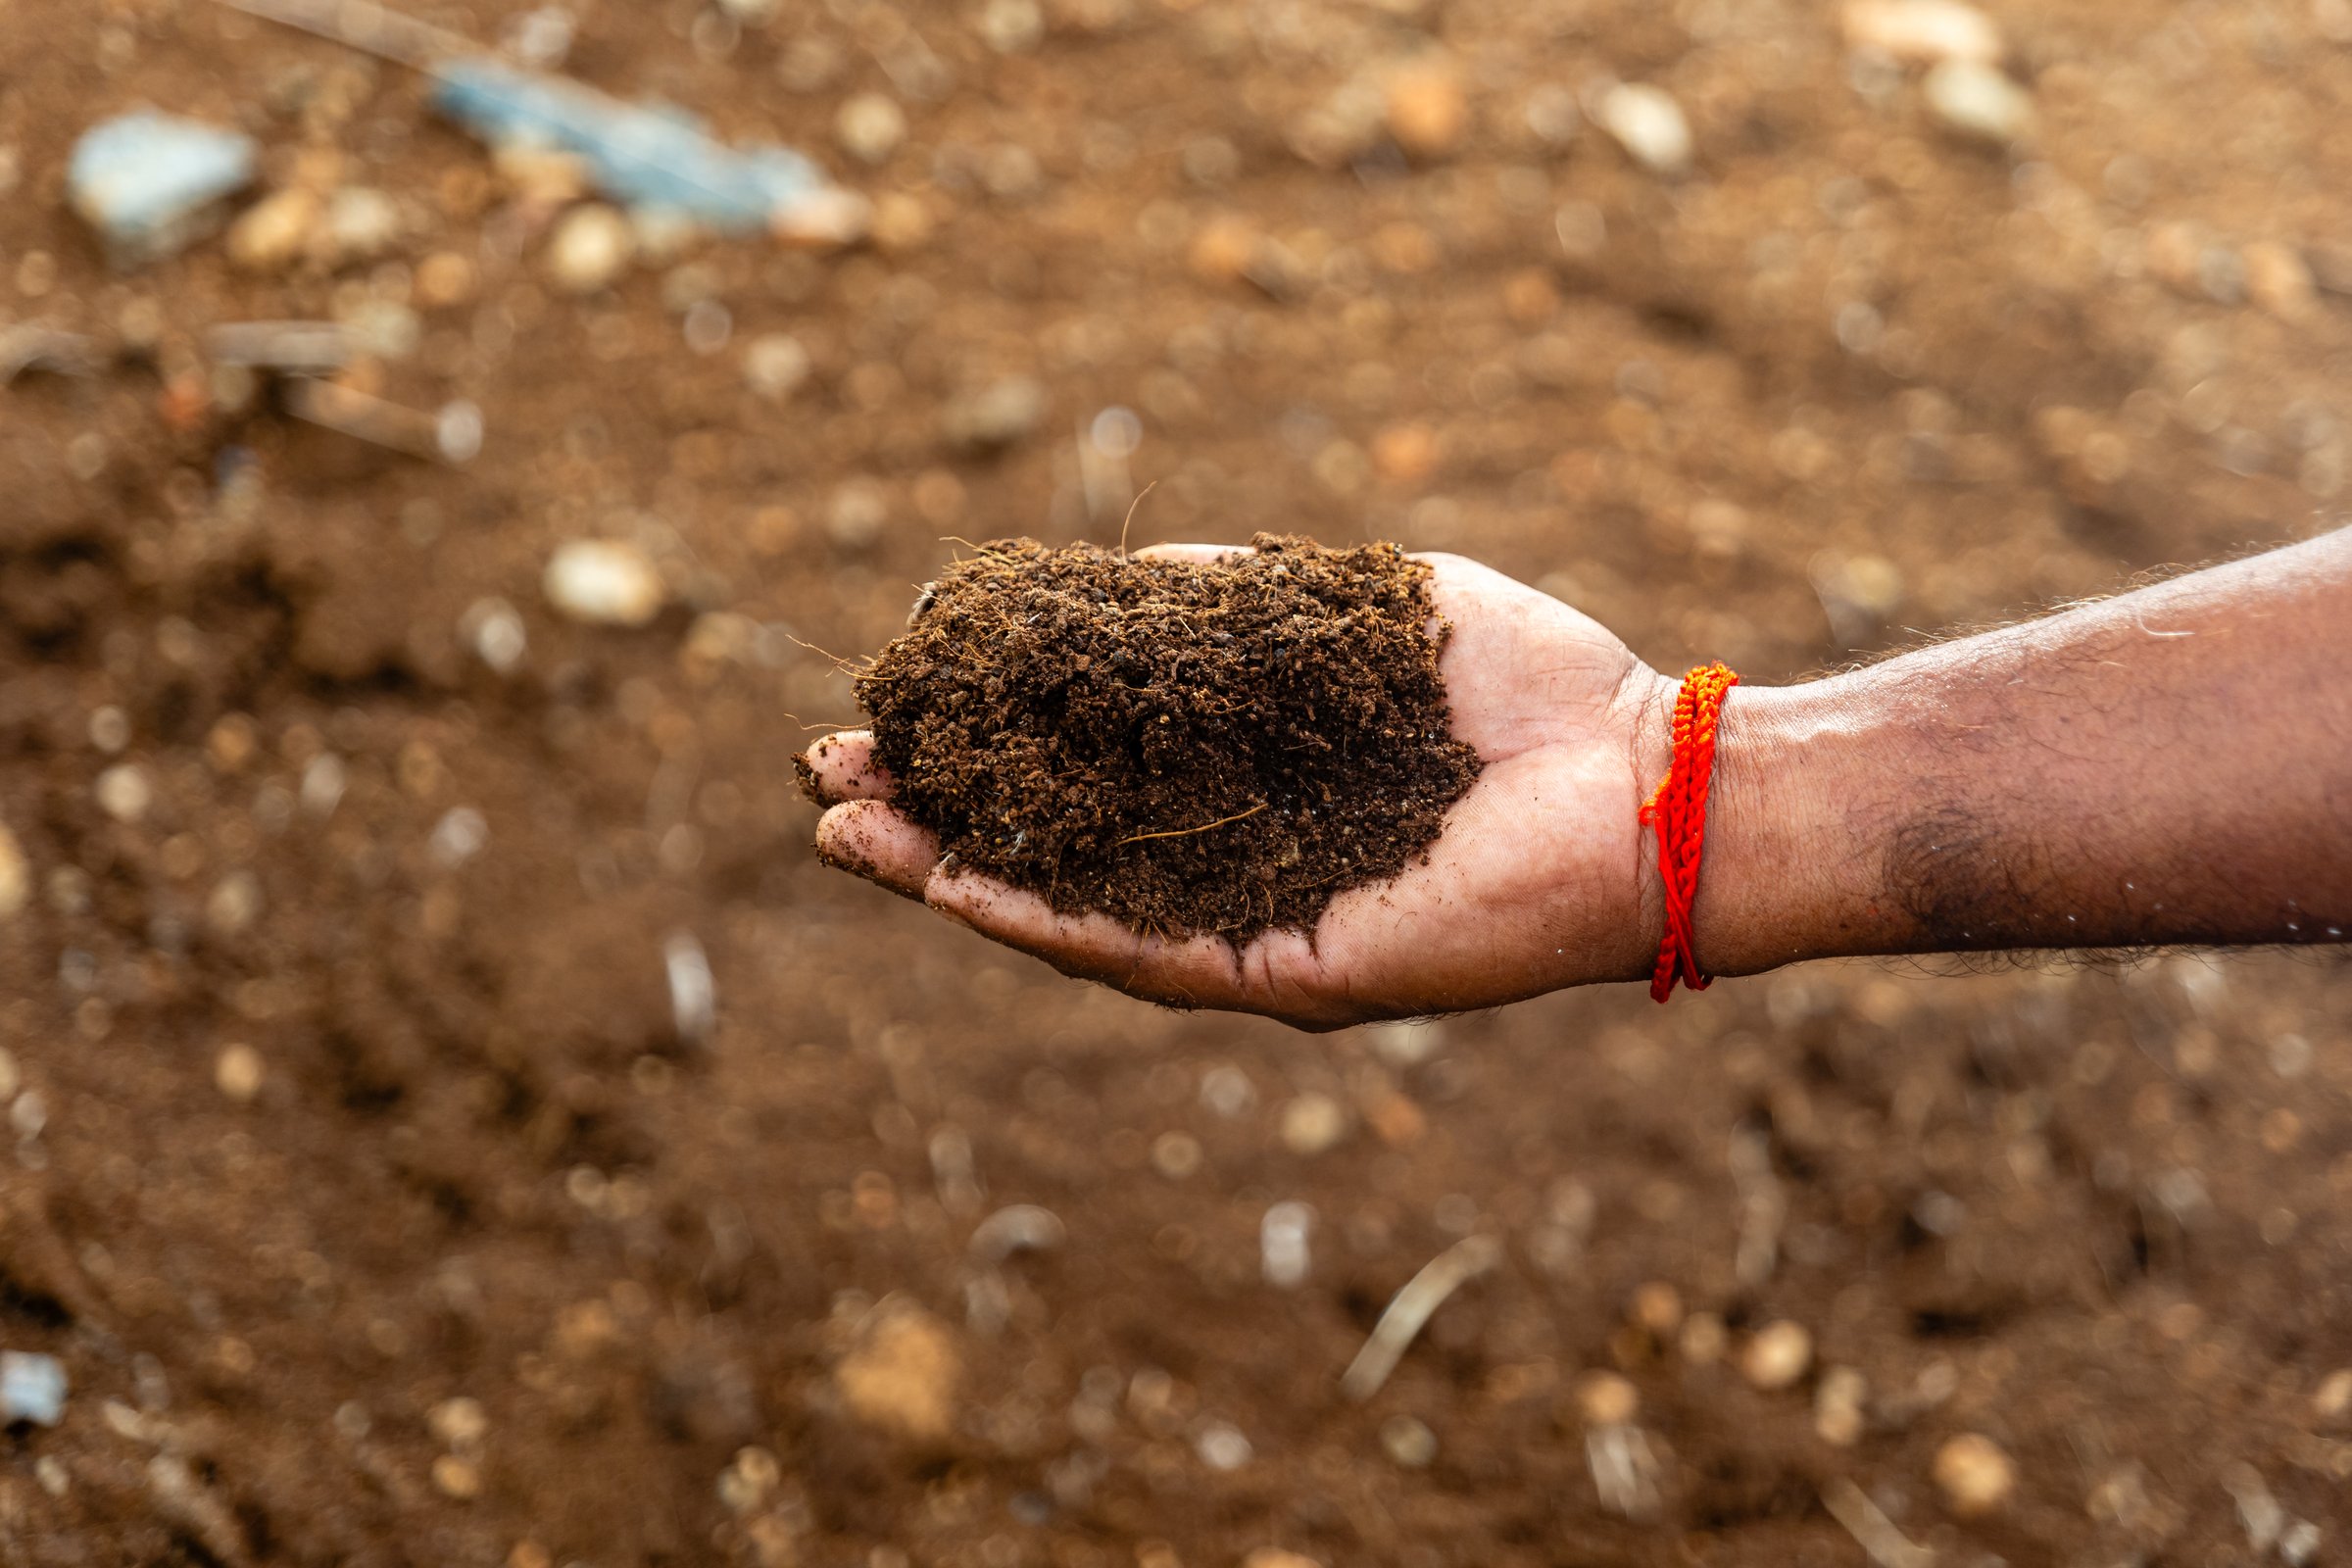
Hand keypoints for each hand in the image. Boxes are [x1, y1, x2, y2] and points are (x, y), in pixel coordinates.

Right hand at [801, 545, 1676, 1028]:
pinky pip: (1143, 953)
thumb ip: (1224, 606)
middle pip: (1046, 843)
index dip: (974, 733)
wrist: (1637, 774)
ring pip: (1067, 906)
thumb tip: (1089, 588)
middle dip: (931, 806)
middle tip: (824, 766)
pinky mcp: (1288, 973)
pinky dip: (1041, 918)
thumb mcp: (1343, 612)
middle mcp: (1226, 865)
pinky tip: (954, 881)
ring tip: (840, 825)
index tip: (887, 687)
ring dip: (948, 869)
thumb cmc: (1512, 688)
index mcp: (1236, 783)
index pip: (1074, 767)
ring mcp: (1249, 927)